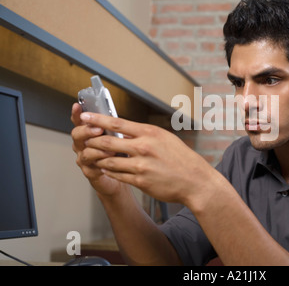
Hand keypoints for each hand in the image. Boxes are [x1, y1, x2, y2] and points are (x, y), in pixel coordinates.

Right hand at [71, 103, 124, 196]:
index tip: (77, 106)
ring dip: (98, 148)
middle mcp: (82, 145)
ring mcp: (84, 158)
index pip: (80, 121)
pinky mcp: (90, 171)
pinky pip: (91, 164)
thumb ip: (114, 128)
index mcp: (88, 133)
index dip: (77, 114)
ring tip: (111, 147)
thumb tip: (118, 118)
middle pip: (77, 134)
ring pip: (85, 151)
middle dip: (87, 130)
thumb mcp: (118, 137)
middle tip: (99, 129)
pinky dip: (101, 160)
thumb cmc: (119, 154)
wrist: (121, 175)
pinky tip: (110, 158)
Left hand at [79, 111, 218, 206]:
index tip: (85, 116)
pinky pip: (118, 175)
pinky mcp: (140, 181)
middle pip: (107, 141)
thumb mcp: (165, 138)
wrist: (194, 180)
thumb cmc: (181, 158)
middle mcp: (143, 147)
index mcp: (149, 132)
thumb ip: (144, 134)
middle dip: (92, 140)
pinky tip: (105, 169)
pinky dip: (109, 171)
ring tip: (92, 156)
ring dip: (98, 158)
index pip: (117, 122)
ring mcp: (141, 165)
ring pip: (109, 161)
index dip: (97, 119)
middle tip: (84, 138)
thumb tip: (125, 129)